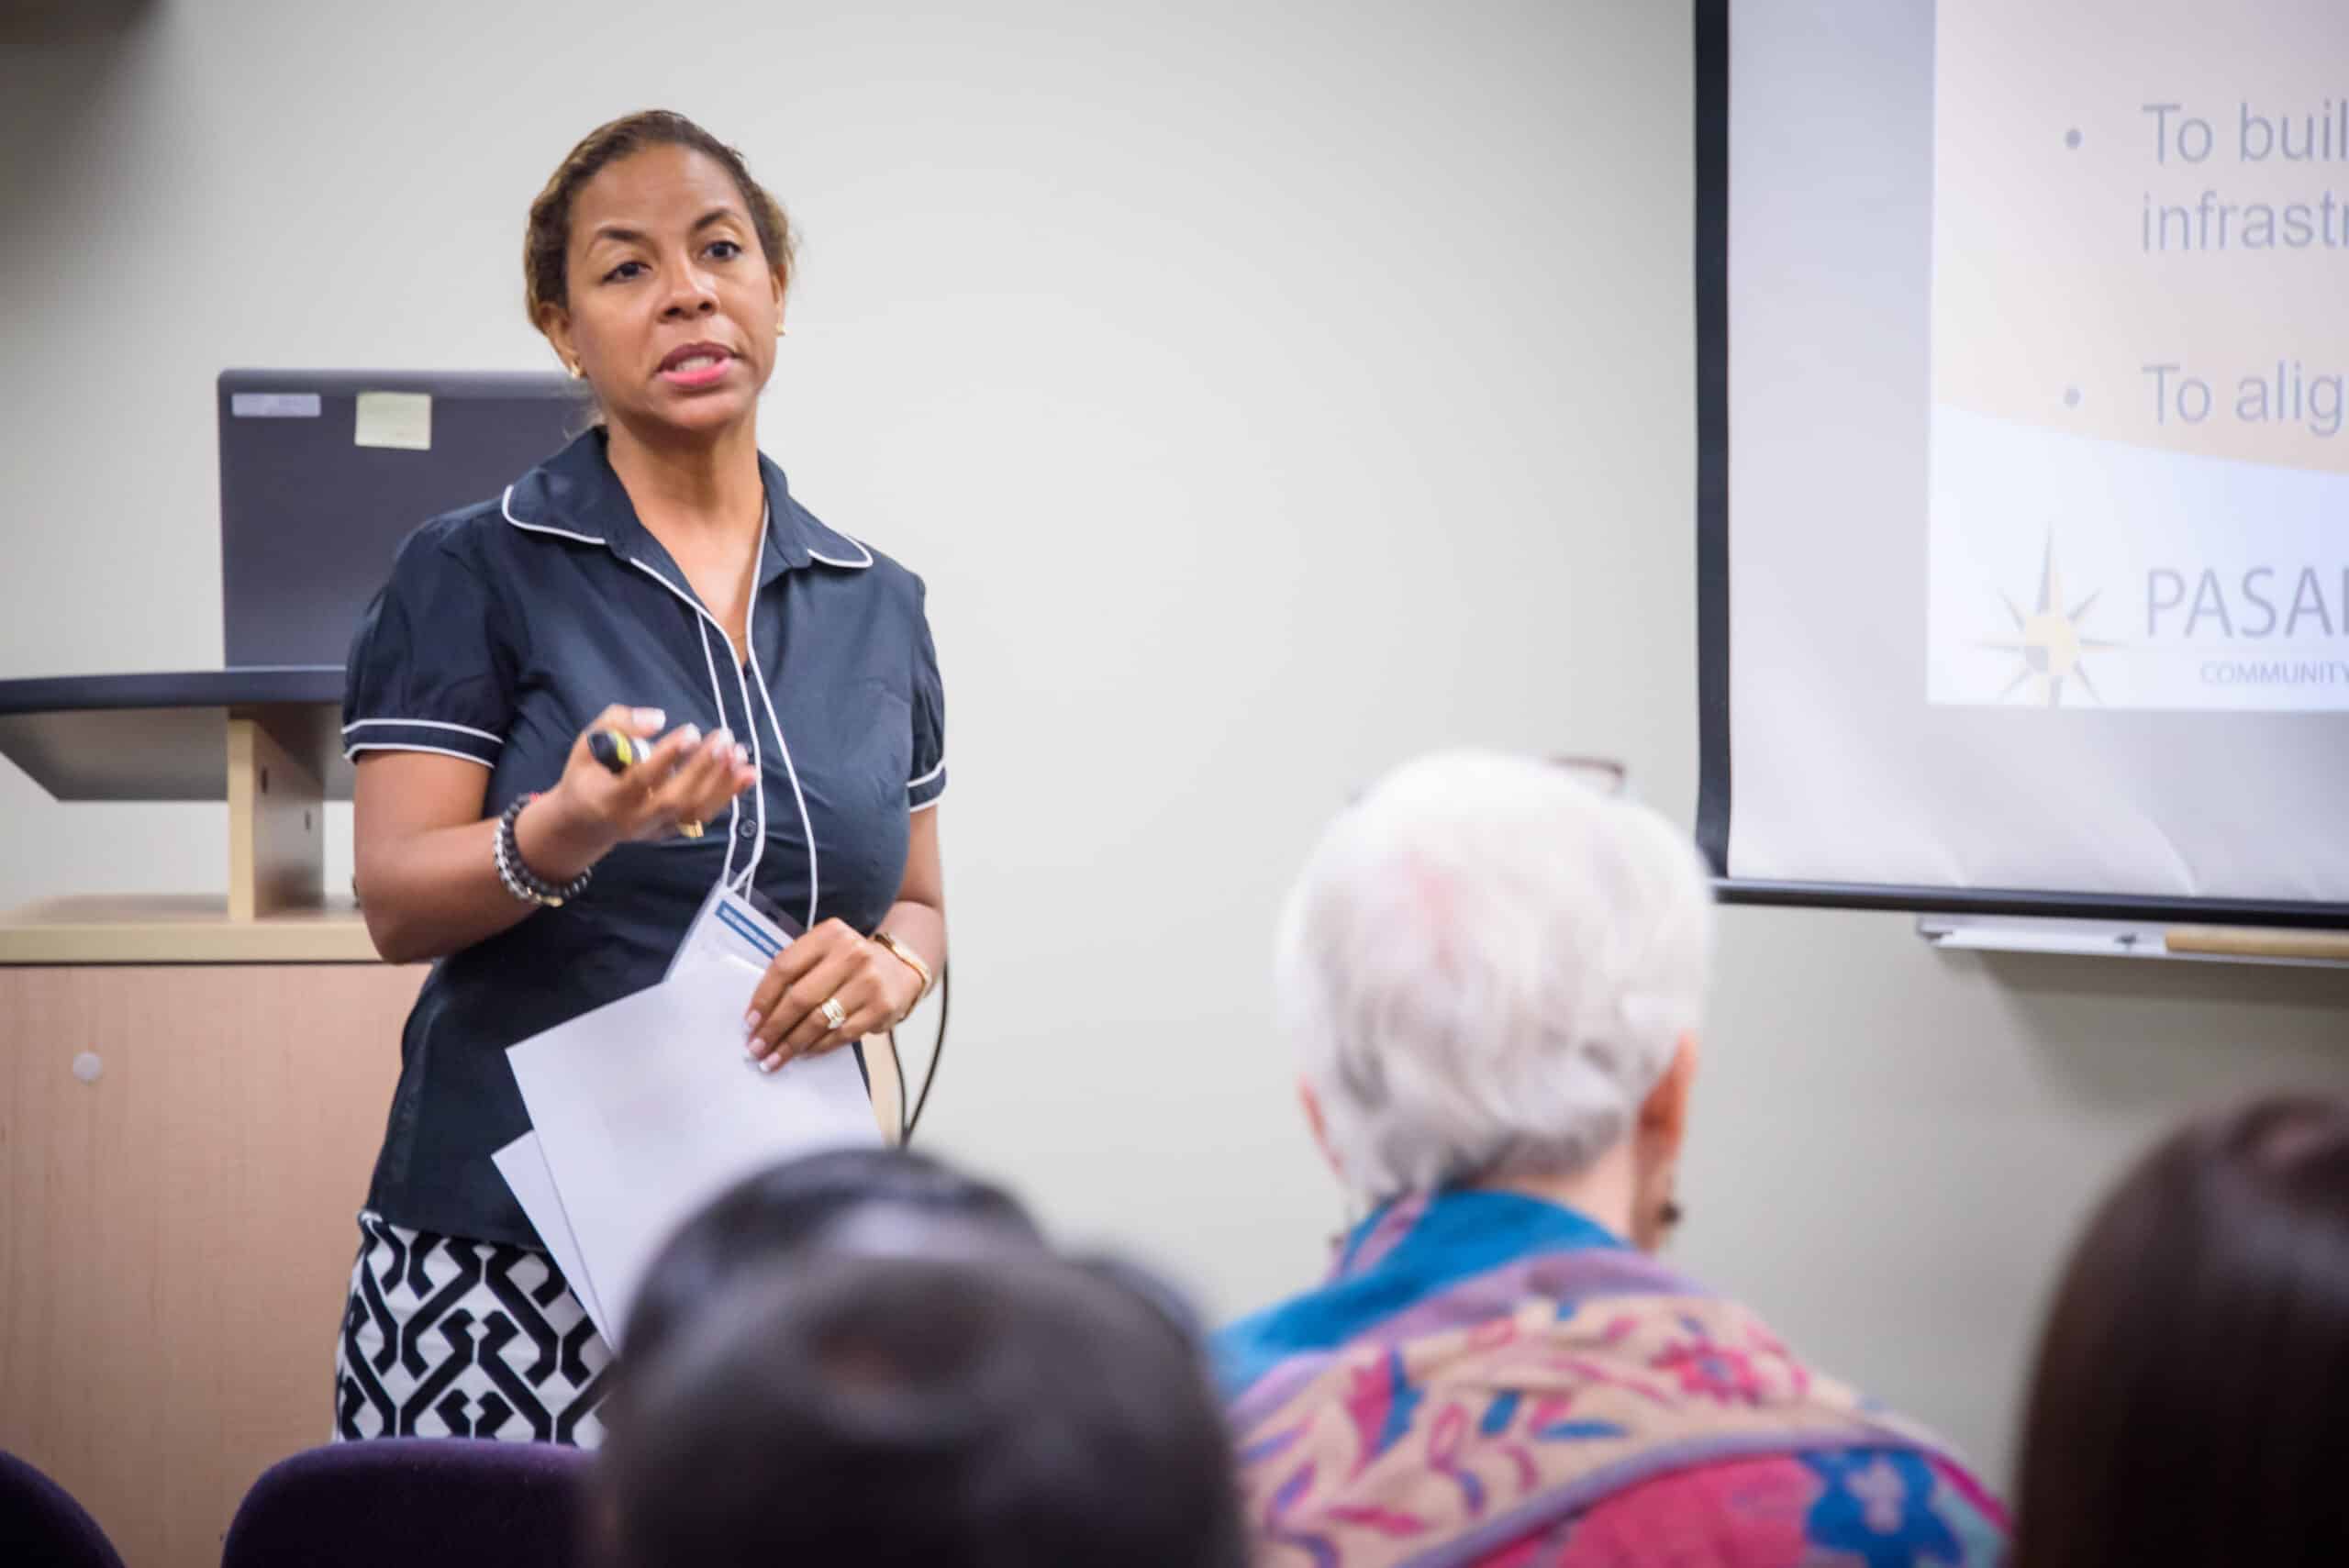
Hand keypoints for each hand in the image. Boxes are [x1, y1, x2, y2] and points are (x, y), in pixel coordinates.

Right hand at [542, 705, 758, 856]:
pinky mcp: (672, 832)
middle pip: (674, 798)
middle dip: (702, 768)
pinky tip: (747, 774)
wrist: (585, 824)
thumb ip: (618, 725)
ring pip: (694, 811)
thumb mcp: (587, 743)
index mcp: (609, 798)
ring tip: (740, 754)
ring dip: (722, 783)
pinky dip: (727, 795)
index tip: (691, 731)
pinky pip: (703, 816)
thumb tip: (659, 719)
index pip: (641, 779)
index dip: (668, 756)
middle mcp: (635, 819)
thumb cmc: (587, 775)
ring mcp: (656, 830)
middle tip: (723, 738)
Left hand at [742, 918, 923, 1072]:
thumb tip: (759, 1017)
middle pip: (800, 998)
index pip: (785, 968)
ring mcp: (869, 981)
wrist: (898, 968)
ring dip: (792, 1044)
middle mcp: (851, 953)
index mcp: (829, 934)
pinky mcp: (882, 1007)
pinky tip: (804, 1054)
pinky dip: (818, 1047)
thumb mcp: (824, 952)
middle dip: (773, 1028)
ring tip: (774, 1058)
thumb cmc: (847, 965)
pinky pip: (841, 1034)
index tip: (749, 1023)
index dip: (763, 999)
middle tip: (757, 1048)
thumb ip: (796, 972)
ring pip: (819, 1020)